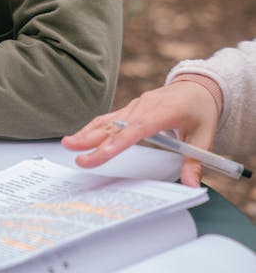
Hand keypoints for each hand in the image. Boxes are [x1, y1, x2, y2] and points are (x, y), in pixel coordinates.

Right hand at [62, 81, 219, 185]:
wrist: (197, 87)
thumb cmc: (200, 110)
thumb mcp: (204, 136)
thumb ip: (195, 161)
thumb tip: (191, 185)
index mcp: (162, 112)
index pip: (134, 131)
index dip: (114, 144)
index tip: (97, 156)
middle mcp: (143, 107)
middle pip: (114, 126)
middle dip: (90, 137)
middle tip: (71, 148)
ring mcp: (135, 106)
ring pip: (108, 120)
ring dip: (87, 132)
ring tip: (68, 143)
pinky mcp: (131, 109)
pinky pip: (110, 118)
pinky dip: (95, 126)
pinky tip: (81, 135)